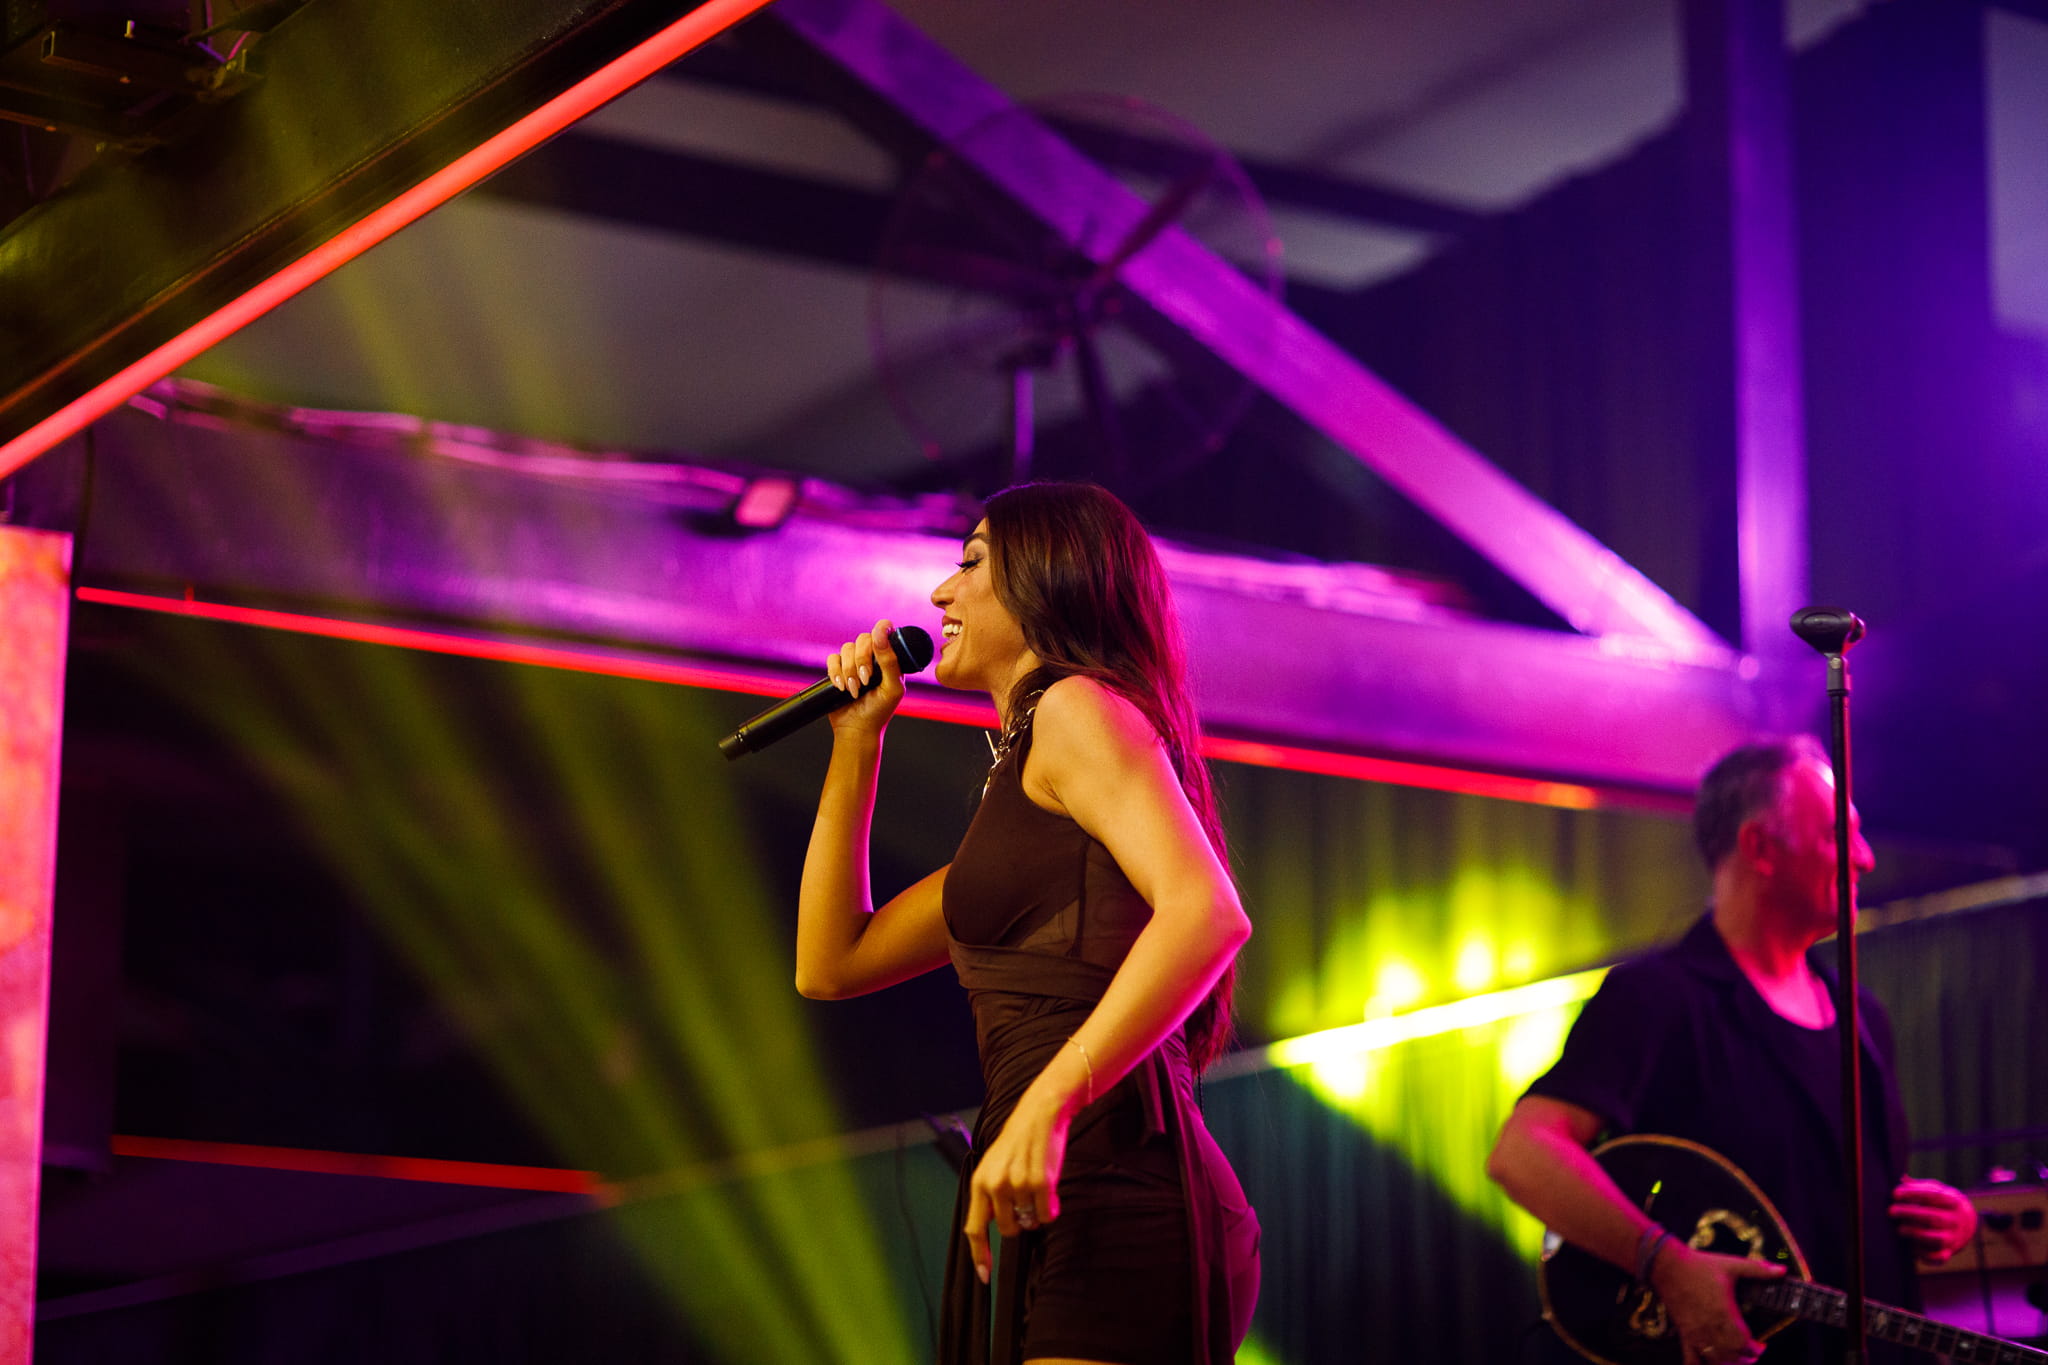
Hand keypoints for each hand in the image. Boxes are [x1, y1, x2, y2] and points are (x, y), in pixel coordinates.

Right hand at [824, 618, 905, 736]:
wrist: (857, 729)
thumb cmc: (879, 711)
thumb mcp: (892, 687)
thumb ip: (890, 661)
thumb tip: (881, 634)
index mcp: (889, 659)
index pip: (885, 633)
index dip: (880, 634)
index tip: (877, 642)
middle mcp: (872, 658)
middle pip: (863, 639)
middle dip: (862, 660)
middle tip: (865, 680)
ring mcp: (854, 663)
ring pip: (846, 648)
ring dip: (849, 670)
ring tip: (854, 690)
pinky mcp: (838, 670)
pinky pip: (832, 658)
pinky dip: (835, 672)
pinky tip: (841, 687)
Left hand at [961, 1090, 1072, 1285]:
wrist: (1040, 1114)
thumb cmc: (1018, 1142)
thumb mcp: (994, 1166)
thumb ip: (990, 1195)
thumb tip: (995, 1226)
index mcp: (980, 1182)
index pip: (974, 1228)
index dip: (979, 1255)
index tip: (985, 1276)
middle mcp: (995, 1185)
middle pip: (1008, 1230)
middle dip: (1018, 1221)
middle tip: (1024, 1196)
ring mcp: (1018, 1185)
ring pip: (1030, 1222)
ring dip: (1036, 1211)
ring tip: (1036, 1183)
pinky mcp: (1040, 1183)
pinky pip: (1047, 1215)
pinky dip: (1051, 1208)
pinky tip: (1049, 1186)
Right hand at [1649, 1240, 1786, 1364]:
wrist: (1667, 1266)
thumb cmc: (1700, 1265)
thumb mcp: (1731, 1265)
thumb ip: (1757, 1270)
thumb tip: (1782, 1271)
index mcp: (1724, 1312)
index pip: (1744, 1342)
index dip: (1755, 1349)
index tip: (1761, 1346)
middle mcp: (1710, 1326)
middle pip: (1731, 1354)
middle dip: (1744, 1358)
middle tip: (1751, 1355)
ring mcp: (1696, 1332)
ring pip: (1715, 1360)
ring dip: (1728, 1364)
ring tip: (1736, 1360)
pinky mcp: (1684, 1333)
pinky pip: (1690, 1358)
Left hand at [1892, 1176, 1977, 1262]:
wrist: (1968, 1223)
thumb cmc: (1943, 1203)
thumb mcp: (1937, 1190)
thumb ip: (1919, 1186)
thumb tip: (1902, 1179)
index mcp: (1953, 1202)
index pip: (1933, 1196)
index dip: (1913, 1194)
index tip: (1894, 1193)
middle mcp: (1956, 1221)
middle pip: (1933, 1218)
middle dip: (1910, 1214)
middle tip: (1891, 1211)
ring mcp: (1954, 1238)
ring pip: (1936, 1239)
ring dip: (1916, 1234)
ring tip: (1899, 1229)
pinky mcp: (1949, 1252)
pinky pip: (1938, 1257)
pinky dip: (1926, 1256)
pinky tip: (1911, 1249)